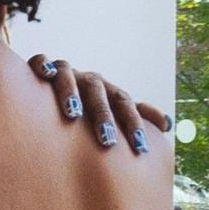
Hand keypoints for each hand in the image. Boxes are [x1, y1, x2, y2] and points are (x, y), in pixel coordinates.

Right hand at [29, 53, 170, 158]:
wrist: (52, 89)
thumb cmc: (85, 108)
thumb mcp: (110, 111)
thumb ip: (135, 115)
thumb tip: (168, 124)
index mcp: (106, 91)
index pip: (124, 103)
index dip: (133, 124)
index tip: (141, 148)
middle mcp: (87, 80)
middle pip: (98, 93)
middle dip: (103, 116)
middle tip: (108, 142)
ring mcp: (64, 73)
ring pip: (69, 76)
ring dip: (72, 92)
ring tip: (73, 114)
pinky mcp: (40, 68)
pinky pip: (40, 61)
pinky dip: (43, 64)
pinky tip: (46, 74)